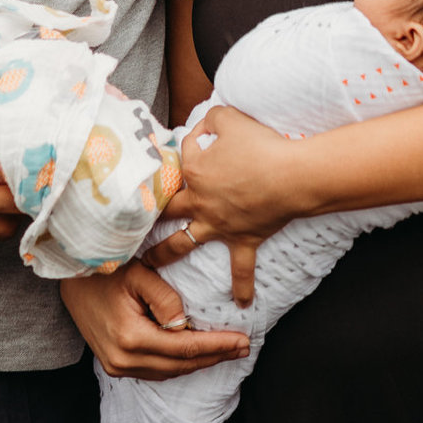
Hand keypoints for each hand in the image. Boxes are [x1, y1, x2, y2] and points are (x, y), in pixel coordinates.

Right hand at [62, 260, 250, 379]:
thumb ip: (165, 299)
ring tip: (225, 351)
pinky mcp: (114, 365)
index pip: (186, 348)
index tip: (243, 341)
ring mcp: (116, 366)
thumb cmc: (104, 269)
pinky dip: (178, 364)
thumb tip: (186, 324)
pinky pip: (154, 371)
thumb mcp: (138, 273)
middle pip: (180, 365)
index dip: (217, 346)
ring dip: (198, 363)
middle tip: (243, 348)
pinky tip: (195, 354)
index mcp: (131, 338)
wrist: (68, 278)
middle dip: (214, 357)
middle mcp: (123, 360)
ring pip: (168, 372)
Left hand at [148, 106, 295, 304]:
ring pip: (182, 243)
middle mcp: (200, 202)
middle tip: (133, 220)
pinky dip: (242, 287)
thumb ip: (212, 119)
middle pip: (166, 210)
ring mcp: (219, 225)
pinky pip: (241, 269)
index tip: (198, 139)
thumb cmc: (260, 145)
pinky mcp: (243, 239)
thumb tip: (205, 125)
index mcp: (194, 172)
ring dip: (165, 253)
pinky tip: (242, 304)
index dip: (189, 145)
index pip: (182, 158)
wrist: (289, 176)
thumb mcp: (230, 118)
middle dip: (149, 214)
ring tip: (151, 263)